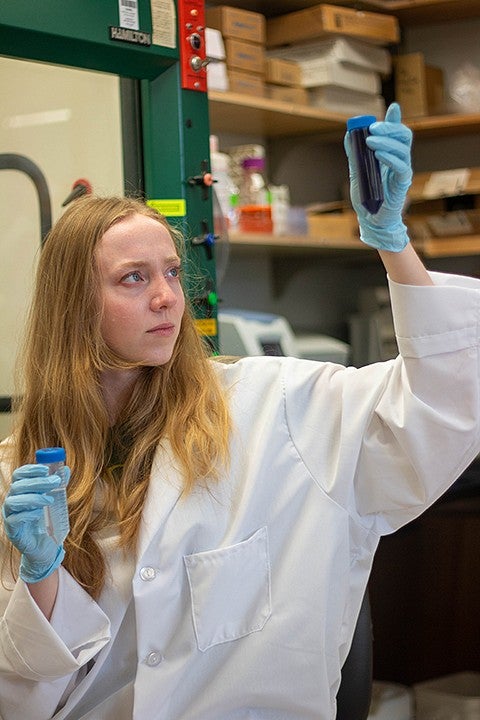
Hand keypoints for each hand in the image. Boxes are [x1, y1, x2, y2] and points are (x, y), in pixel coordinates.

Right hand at [2, 463, 70, 582]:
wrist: (45, 546)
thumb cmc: (47, 520)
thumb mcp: (55, 500)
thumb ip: (58, 485)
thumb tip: (65, 469)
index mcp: (21, 491)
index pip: (19, 475)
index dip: (30, 470)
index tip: (46, 469)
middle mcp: (12, 501)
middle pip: (18, 486)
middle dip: (37, 482)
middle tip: (55, 481)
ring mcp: (10, 516)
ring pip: (13, 501)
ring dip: (32, 497)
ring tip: (50, 500)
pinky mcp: (12, 531)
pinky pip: (13, 520)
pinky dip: (27, 514)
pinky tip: (39, 514)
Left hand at [344, 102, 412, 251]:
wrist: (370, 220)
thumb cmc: (366, 197)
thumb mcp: (356, 172)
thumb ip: (355, 154)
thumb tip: (349, 134)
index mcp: (389, 156)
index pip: (395, 134)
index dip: (395, 120)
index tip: (393, 107)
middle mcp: (399, 161)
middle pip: (403, 136)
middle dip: (389, 128)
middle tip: (372, 128)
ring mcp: (402, 172)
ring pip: (403, 149)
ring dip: (386, 141)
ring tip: (370, 141)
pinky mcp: (402, 184)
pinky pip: (401, 167)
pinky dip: (390, 158)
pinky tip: (379, 155)